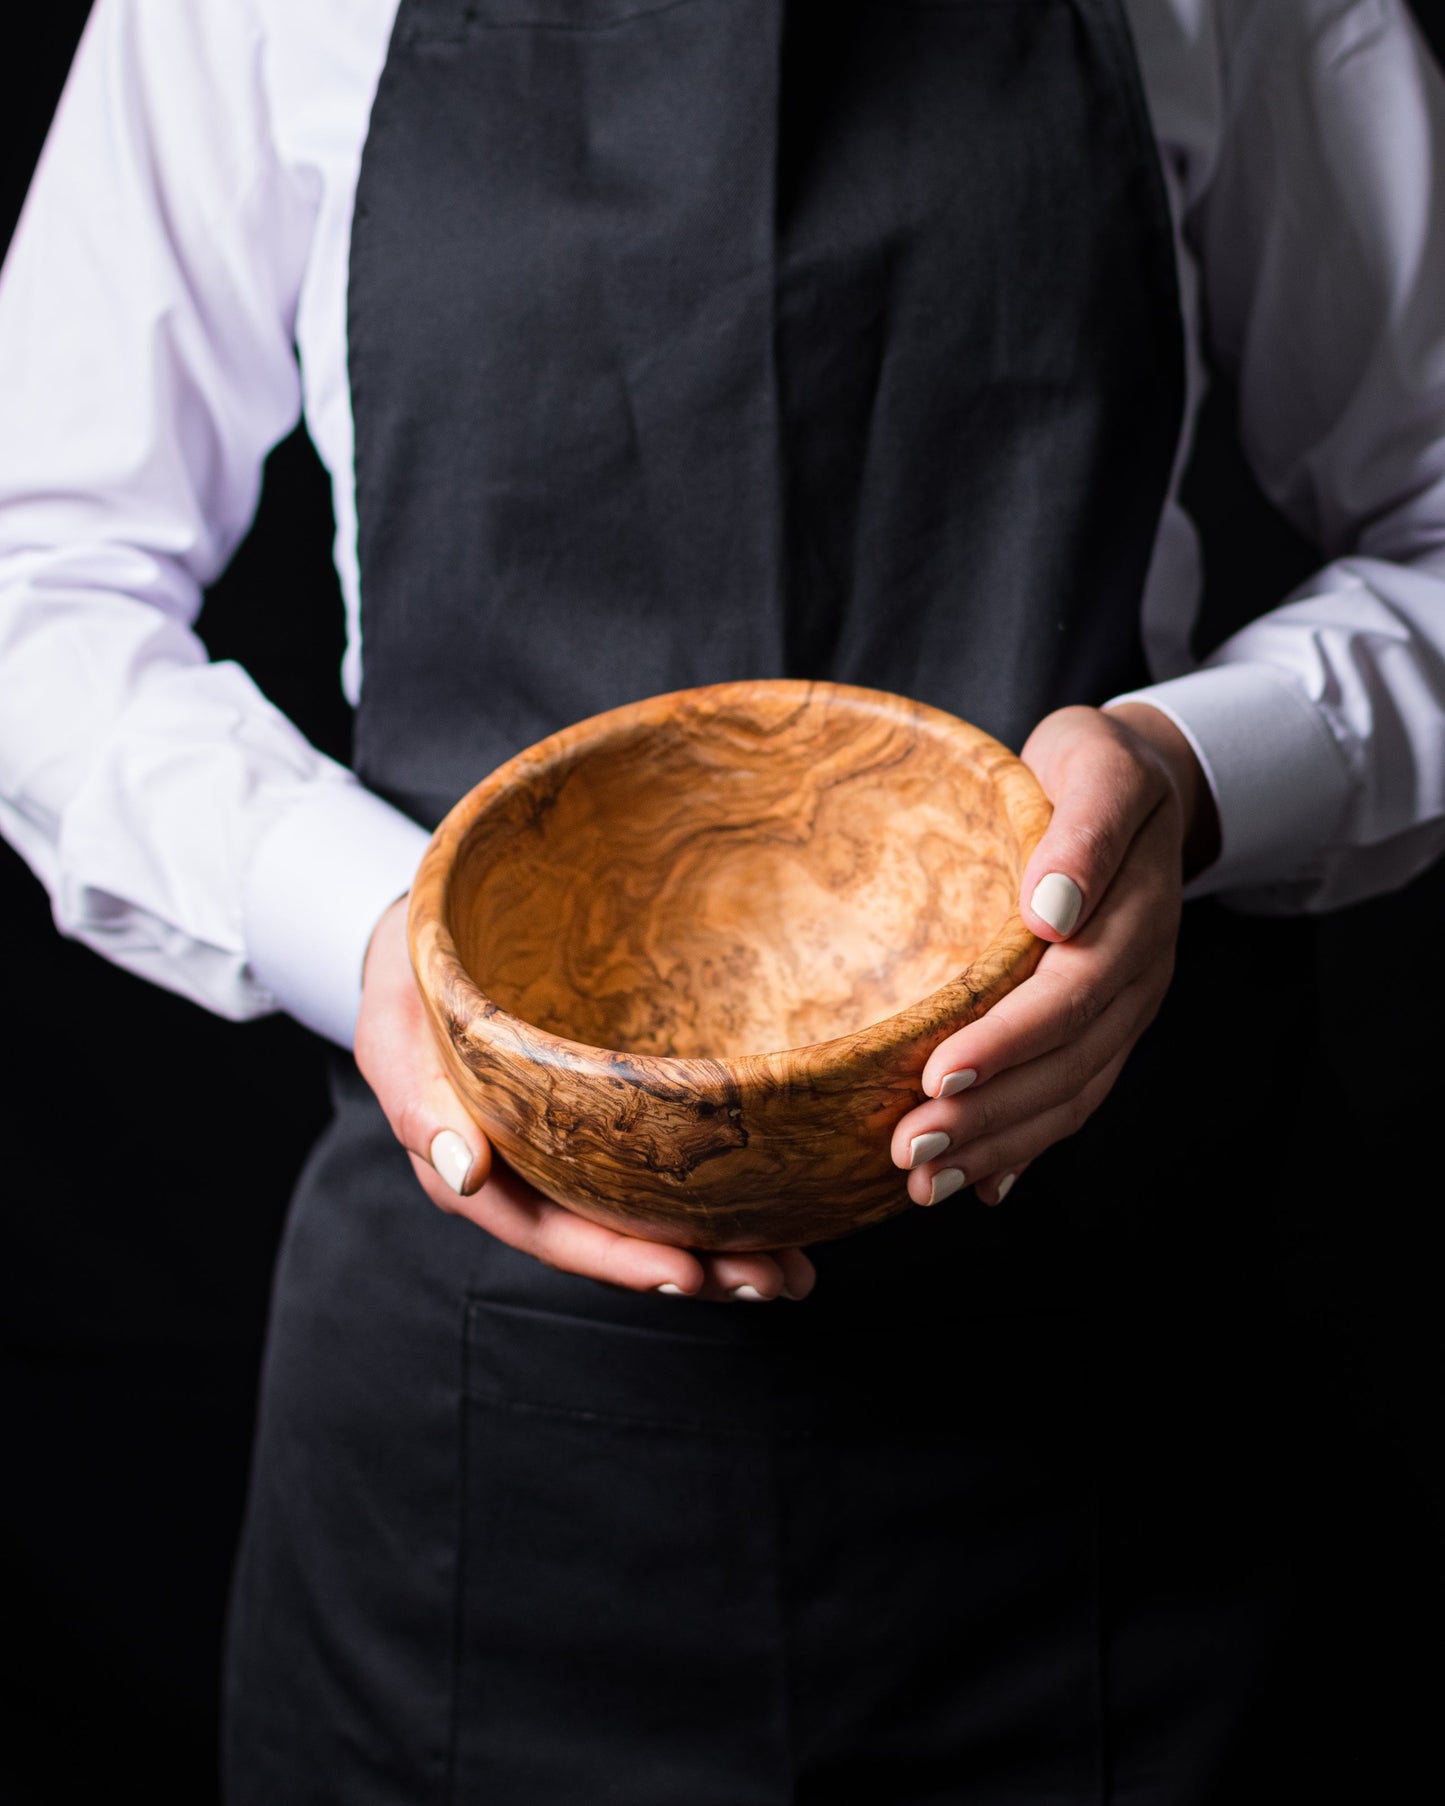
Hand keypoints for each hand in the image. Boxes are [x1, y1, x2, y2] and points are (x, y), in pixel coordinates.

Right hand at [354, 897, 816, 1301]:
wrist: (438, 933)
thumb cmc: (416, 975)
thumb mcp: (394, 1026)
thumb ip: (416, 1096)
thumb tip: (460, 1170)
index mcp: (476, 1170)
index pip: (548, 1231)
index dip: (615, 1259)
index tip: (685, 1274)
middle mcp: (530, 1177)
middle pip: (612, 1241)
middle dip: (693, 1269)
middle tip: (773, 1282)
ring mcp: (573, 1153)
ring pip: (645, 1218)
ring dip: (719, 1250)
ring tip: (793, 1271)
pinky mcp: (610, 1120)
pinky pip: (662, 1169)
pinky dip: (719, 1196)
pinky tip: (780, 1212)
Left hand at [890, 702, 1217, 1205]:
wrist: (1141, 782)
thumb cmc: (1096, 766)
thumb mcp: (1096, 763)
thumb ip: (1085, 829)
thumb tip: (1053, 911)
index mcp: (1135, 914)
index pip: (1072, 992)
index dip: (1009, 1040)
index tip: (937, 1073)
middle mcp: (1138, 974)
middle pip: (1069, 1062)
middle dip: (989, 1114)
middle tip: (908, 1151)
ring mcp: (1126, 1009)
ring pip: (1071, 1095)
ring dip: (999, 1145)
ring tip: (923, 1183)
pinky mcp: (1105, 1028)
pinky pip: (1073, 1097)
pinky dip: (1026, 1147)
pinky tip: (979, 1185)